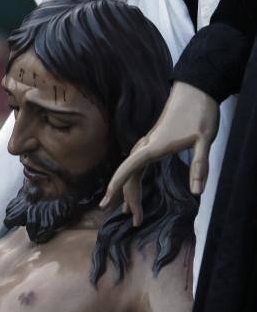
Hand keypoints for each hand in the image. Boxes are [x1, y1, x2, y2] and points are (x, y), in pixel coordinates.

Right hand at [100, 82, 219, 225]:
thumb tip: (197, 192)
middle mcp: (146, 146)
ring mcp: (148, 143)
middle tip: (136, 222)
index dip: (115, 186)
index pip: (128, 169)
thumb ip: (200, 166)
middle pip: (129, 175)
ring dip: (131, 192)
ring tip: (132, 213)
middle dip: (129, 199)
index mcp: (153, 147)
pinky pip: (138, 164)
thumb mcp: (204, 139)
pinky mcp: (154, 142)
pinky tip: (135, 189)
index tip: (105, 202)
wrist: (196, 89)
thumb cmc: (200, 112)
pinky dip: (134, 180)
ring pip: (132, 171)